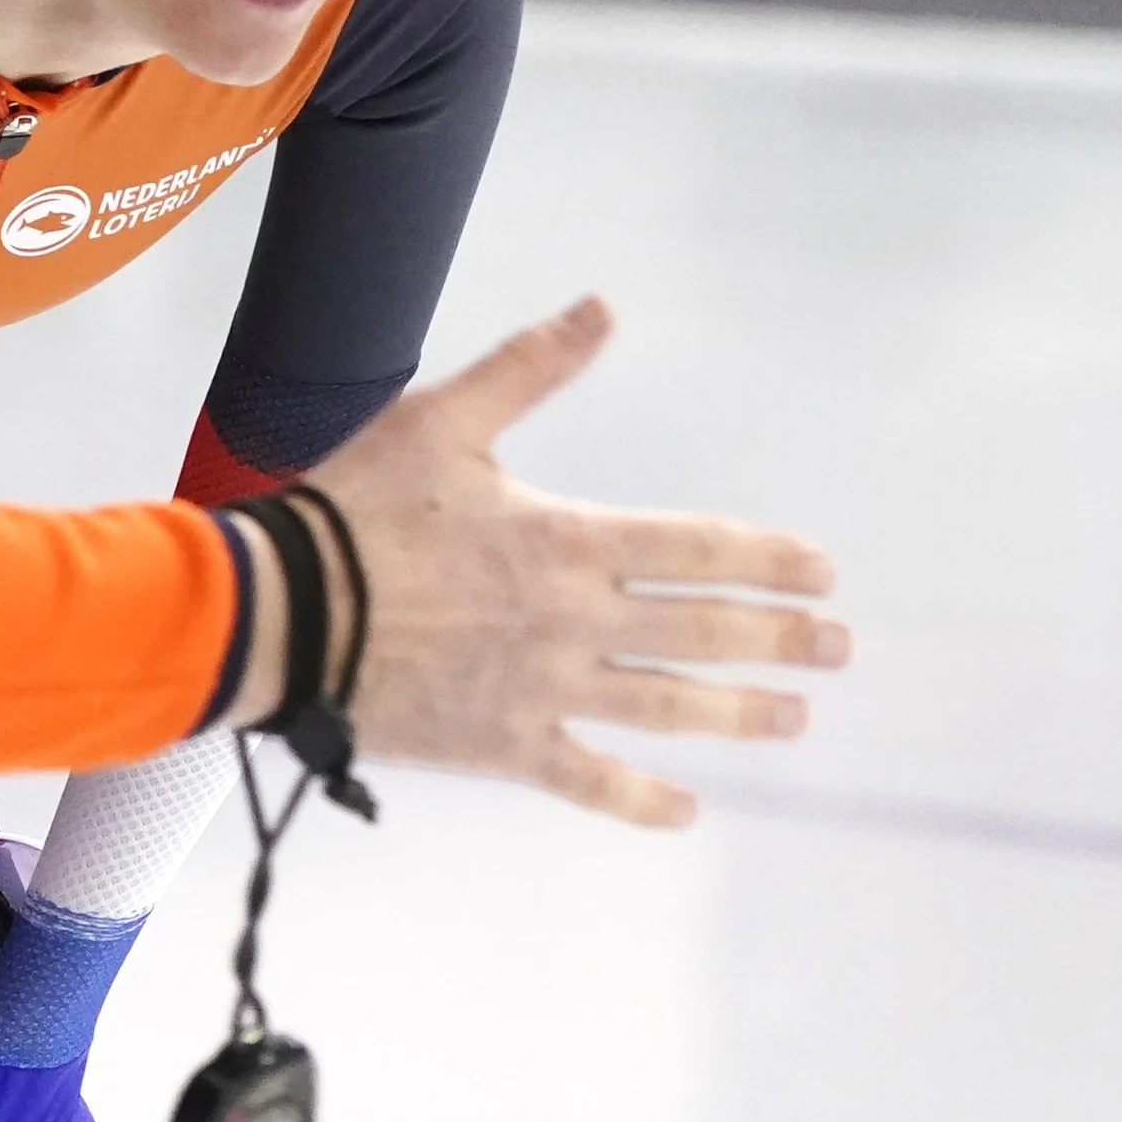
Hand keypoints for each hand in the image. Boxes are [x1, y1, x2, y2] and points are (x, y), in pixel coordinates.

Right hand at [298, 297, 846, 827]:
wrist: (279, 614)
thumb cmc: (353, 508)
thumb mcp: (442, 422)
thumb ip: (529, 369)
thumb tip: (602, 308)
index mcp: (566, 539)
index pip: (696, 549)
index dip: (768, 560)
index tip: (826, 573)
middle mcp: (573, 620)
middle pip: (703, 632)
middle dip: (781, 639)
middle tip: (841, 649)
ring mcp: (543, 690)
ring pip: (665, 707)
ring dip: (739, 714)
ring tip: (795, 719)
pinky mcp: (500, 747)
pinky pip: (587, 780)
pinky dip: (639, 800)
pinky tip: (685, 812)